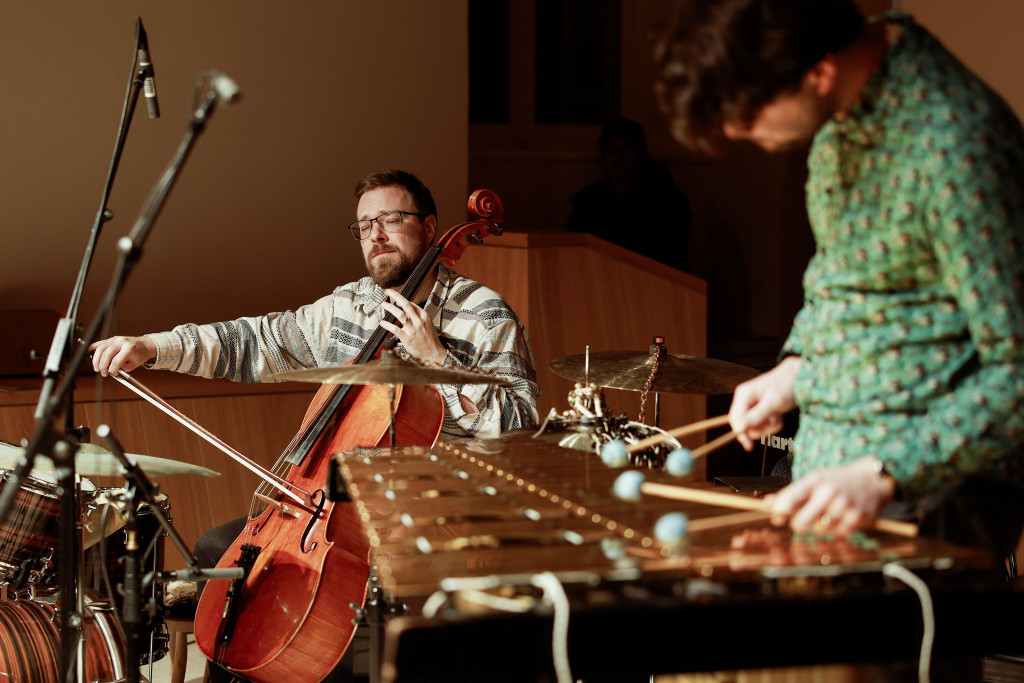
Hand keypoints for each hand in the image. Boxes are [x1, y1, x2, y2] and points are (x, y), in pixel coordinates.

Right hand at [89, 336, 156, 376]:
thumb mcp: (134, 364)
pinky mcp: (111, 339)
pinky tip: (89, 354)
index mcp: (129, 348)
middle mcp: (121, 342)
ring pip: (100, 349)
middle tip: (103, 373)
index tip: (113, 374)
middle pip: (106, 355)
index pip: (116, 361)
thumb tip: (109, 370)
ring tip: (97, 368)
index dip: (113, 370)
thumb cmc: (139, 354)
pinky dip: (92, 349)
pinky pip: (99, 343)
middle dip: (102, 366)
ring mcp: (115, 339)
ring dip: (96, 360)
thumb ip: (122, 368)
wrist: (144, 345)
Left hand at [378, 289, 445, 364]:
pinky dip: (387, 325)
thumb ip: (419, 317)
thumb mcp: (428, 325)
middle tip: (388, 292)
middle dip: (396, 296)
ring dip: (390, 308)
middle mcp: (419, 321)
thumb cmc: (430, 339)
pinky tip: (382, 322)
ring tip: (384, 304)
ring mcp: (413, 329)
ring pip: (399, 314)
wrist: (434, 353)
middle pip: (405, 304)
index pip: (412, 304)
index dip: (402, 299)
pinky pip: (395, 329)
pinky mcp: (407, 338)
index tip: (395, 297)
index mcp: (424, 316)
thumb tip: (408, 310)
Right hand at [728, 356, 800, 450]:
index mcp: (744, 395)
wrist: (799, 377)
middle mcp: (745, 401)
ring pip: (755, 427)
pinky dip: (773, 424)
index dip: (740, 433)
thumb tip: (741, 428)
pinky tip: (779, 415)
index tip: (749, 447)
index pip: (735, 419)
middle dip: (761, 428)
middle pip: (745, 425)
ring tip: (778, 416)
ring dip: (769, 426)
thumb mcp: (773, 402)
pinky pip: (763, 425)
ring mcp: (753, 406)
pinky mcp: (761, 410)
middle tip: (774, 421)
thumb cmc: (786, 385)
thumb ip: (757, 415)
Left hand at [769, 456, 897, 536]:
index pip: (792, 496)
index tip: (776, 516)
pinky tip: (840, 519)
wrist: (872, 480)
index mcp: (816, 480)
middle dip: (797, 525)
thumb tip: (767, 502)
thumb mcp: (815, 480)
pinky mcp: (857, 518)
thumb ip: (791, 493)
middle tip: (800, 523)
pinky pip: (837, 534)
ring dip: (819, 527)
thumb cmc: (837, 481)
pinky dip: (836, 530)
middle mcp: (829, 492)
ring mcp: (844, 506)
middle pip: (802, 521)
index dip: (780, 509)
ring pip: (819, 530)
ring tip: (826, 516)